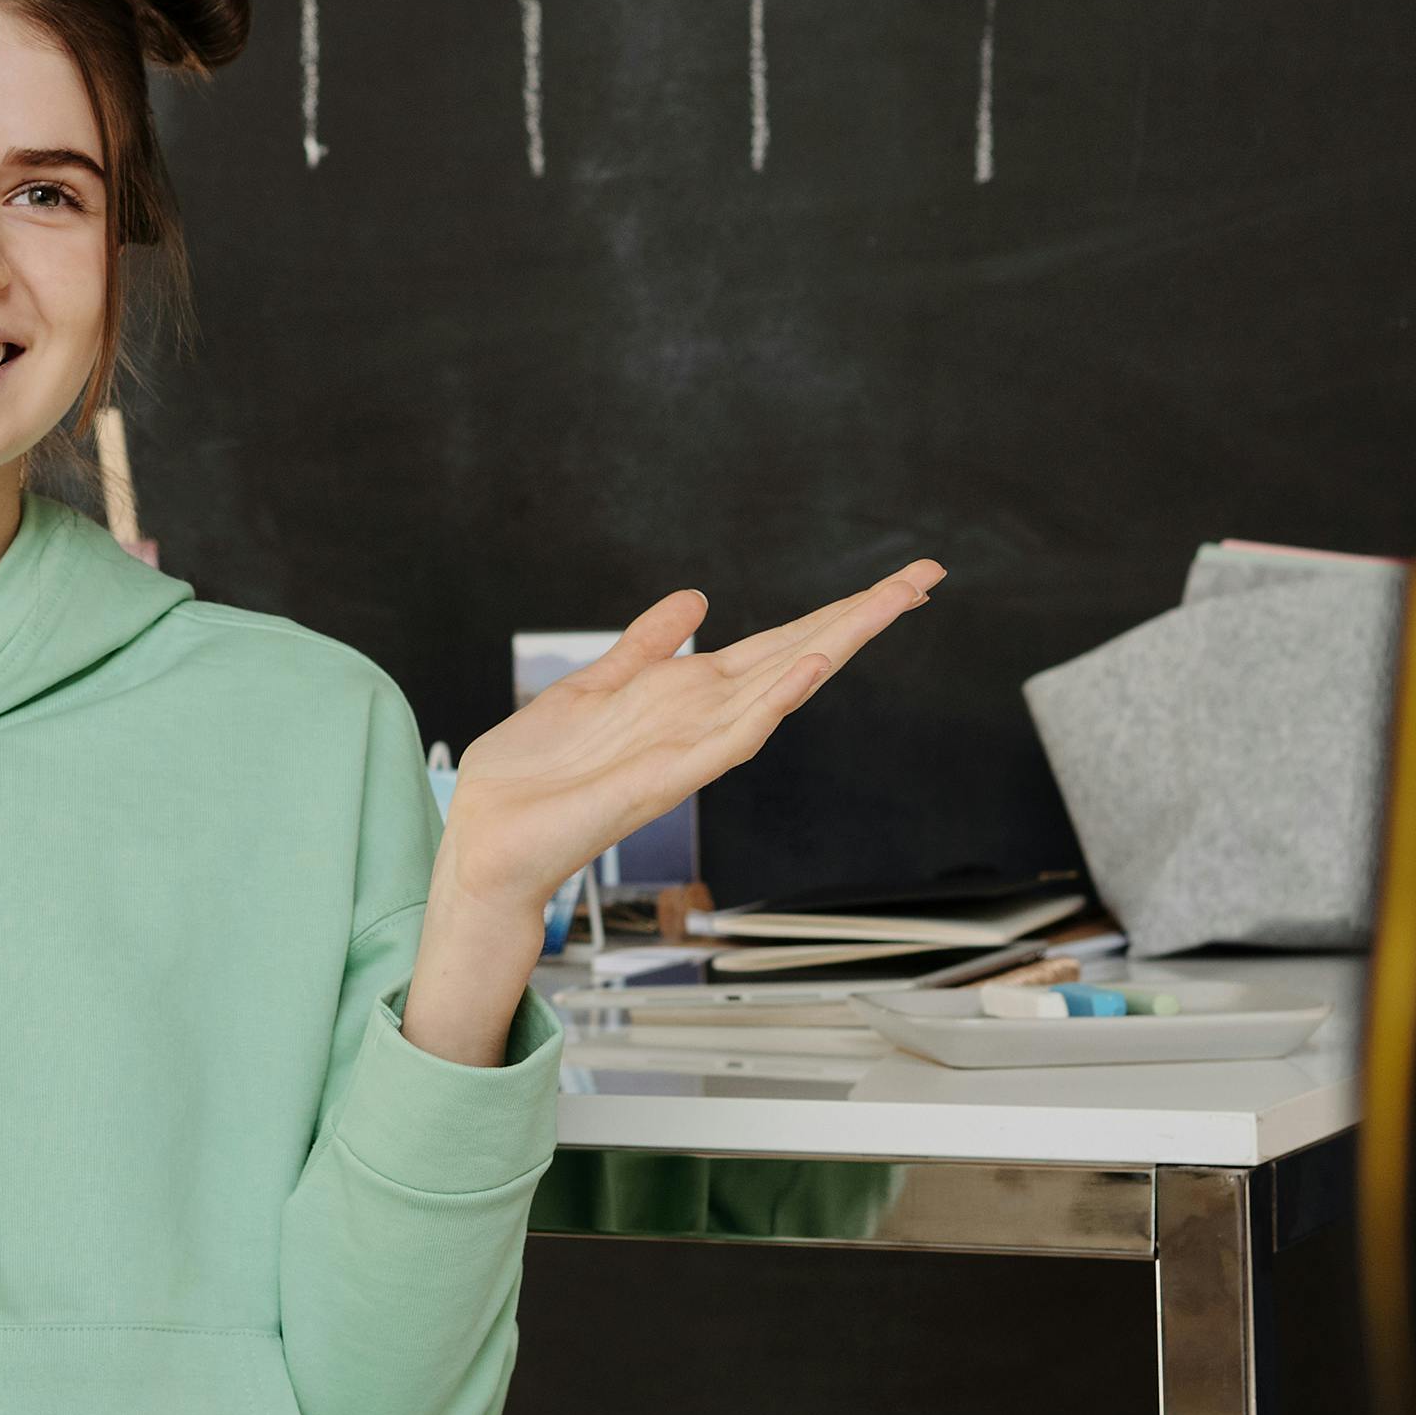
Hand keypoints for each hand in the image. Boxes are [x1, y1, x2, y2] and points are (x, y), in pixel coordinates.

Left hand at [443, 561, 945, 917]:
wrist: (490, 837)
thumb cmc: (537, 776)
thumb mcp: (593, 684)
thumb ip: (646, 645)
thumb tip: (694, 599)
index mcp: (688, 695)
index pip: (779, 643)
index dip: (833, 610)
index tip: (892, 580)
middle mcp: (702, 719)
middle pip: (798, 656)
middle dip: (860, 616)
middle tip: (925, 577)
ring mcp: (693, 748)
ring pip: (782, 686)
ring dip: (836, 643)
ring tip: (890, 602)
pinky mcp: (671, 777)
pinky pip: (735, 735)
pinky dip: (775, 700)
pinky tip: (810, 666)